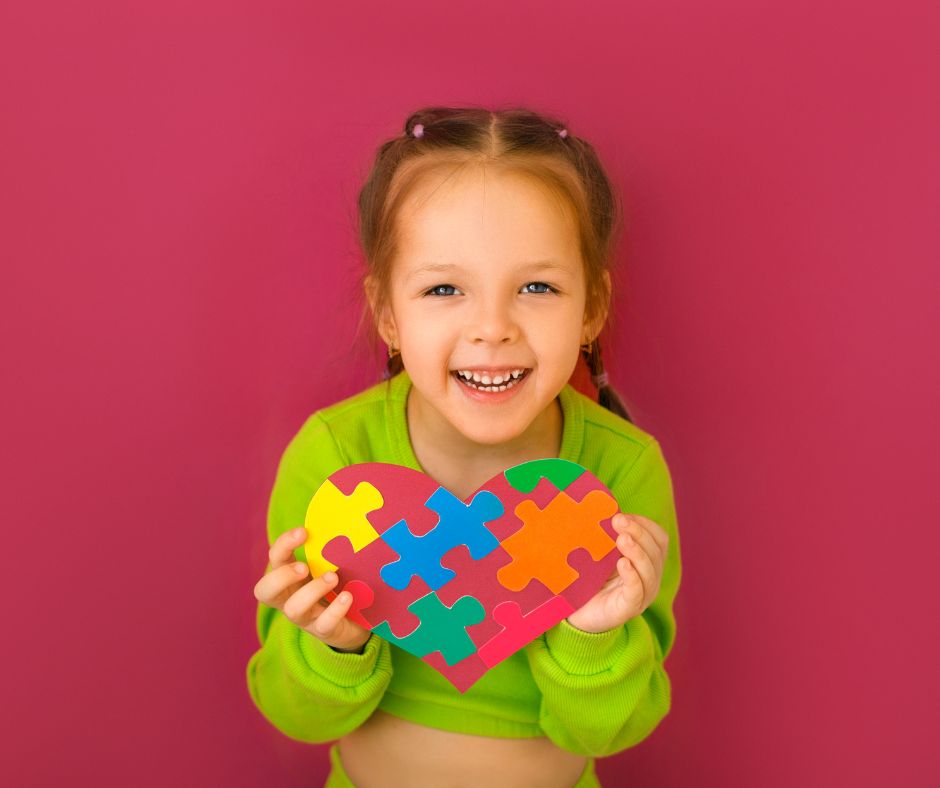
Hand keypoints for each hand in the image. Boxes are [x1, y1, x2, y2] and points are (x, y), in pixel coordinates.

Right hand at [253, 526, 370, 652]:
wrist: (356, 622)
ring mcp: (306, 617)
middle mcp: (290, 597)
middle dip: (281, 576)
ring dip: (312, 590)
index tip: (303, 532)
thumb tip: (348, 510)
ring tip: (333, 577)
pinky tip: (348, 596)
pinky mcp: (325, 631)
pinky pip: (323, 625)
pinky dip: (335, 609)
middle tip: (303, 566)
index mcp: (290, 576)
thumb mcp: (331, 564)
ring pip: (292, 609)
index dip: (283, 545)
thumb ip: (330, 546)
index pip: (275, 559)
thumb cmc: (339, 584)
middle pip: (264, 591)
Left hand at [565, 513, 668, 633]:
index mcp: (647, 563)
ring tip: (621, 539)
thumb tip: (602, 507)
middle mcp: (650, 579)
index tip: (624, 515)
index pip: (659, 539)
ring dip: (636, 551)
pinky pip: (637, 591)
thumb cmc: (588, 579)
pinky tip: (622, 563)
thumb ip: (607, 535)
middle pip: (655, 552)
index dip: (645, 524)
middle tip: (618, 520)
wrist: (574, 613)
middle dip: (638, 532)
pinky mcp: (627, 609)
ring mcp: (641, 595)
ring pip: (650, 570)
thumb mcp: (600, 553)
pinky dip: (632, 575)